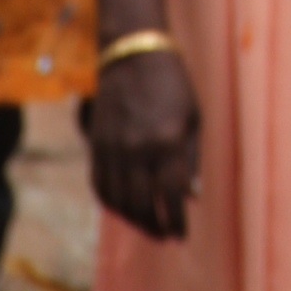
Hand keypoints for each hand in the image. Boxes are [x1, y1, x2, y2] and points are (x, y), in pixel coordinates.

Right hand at [83, 47, 200, 239]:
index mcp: (168, 142)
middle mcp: (139, 150)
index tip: (182, 234)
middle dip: (155, 227)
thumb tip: (194, 195)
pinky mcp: (97, 146)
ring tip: (147, 225)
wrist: (133, 54)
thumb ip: (192, 158)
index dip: (176, 221)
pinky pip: (100, 187)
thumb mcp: (194, 116)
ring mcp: (114, 149)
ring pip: (119, 202)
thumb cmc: (172, 82)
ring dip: (133, 221)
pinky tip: (124, 208)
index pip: (172, 197)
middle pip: (143, 205)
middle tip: (165, 236)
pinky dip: (111, 204)